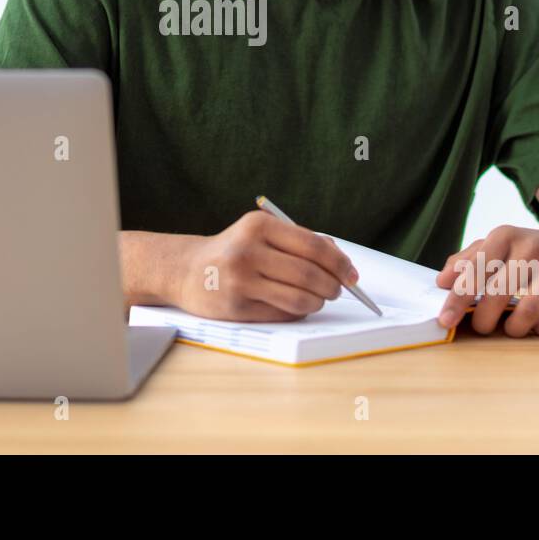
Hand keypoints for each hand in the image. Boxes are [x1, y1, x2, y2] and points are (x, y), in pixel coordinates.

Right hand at [168, 210, 358, 321]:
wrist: (186, 271)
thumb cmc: (235, 251)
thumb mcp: (261, 234)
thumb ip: (300, 241)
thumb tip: (340, 260)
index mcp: (258, 226)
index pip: (313, 246)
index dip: (339, 263)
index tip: (352, 275)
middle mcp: (247, 251)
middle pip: (309, 274)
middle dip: (333, 286)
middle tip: (338, 290)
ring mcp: (240, 280)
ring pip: (299, 298)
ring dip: (317, 302)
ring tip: (318, 299)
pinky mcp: (236, 307)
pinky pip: (282, 313)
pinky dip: (298, 312)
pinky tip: (296, 306)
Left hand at [434, 221, 538, 336]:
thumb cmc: (529, 249)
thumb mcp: (498, 244)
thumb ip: (467, 260)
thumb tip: (442, 281)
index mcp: (504, 235)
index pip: (475, 271)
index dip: (458, 299)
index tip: (445, 321)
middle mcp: (531, 246)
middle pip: (498, 294)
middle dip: (484, 319)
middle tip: (482, 327)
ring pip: (529, 309)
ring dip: (515, 328)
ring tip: (511, 329)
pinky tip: (538, 326)